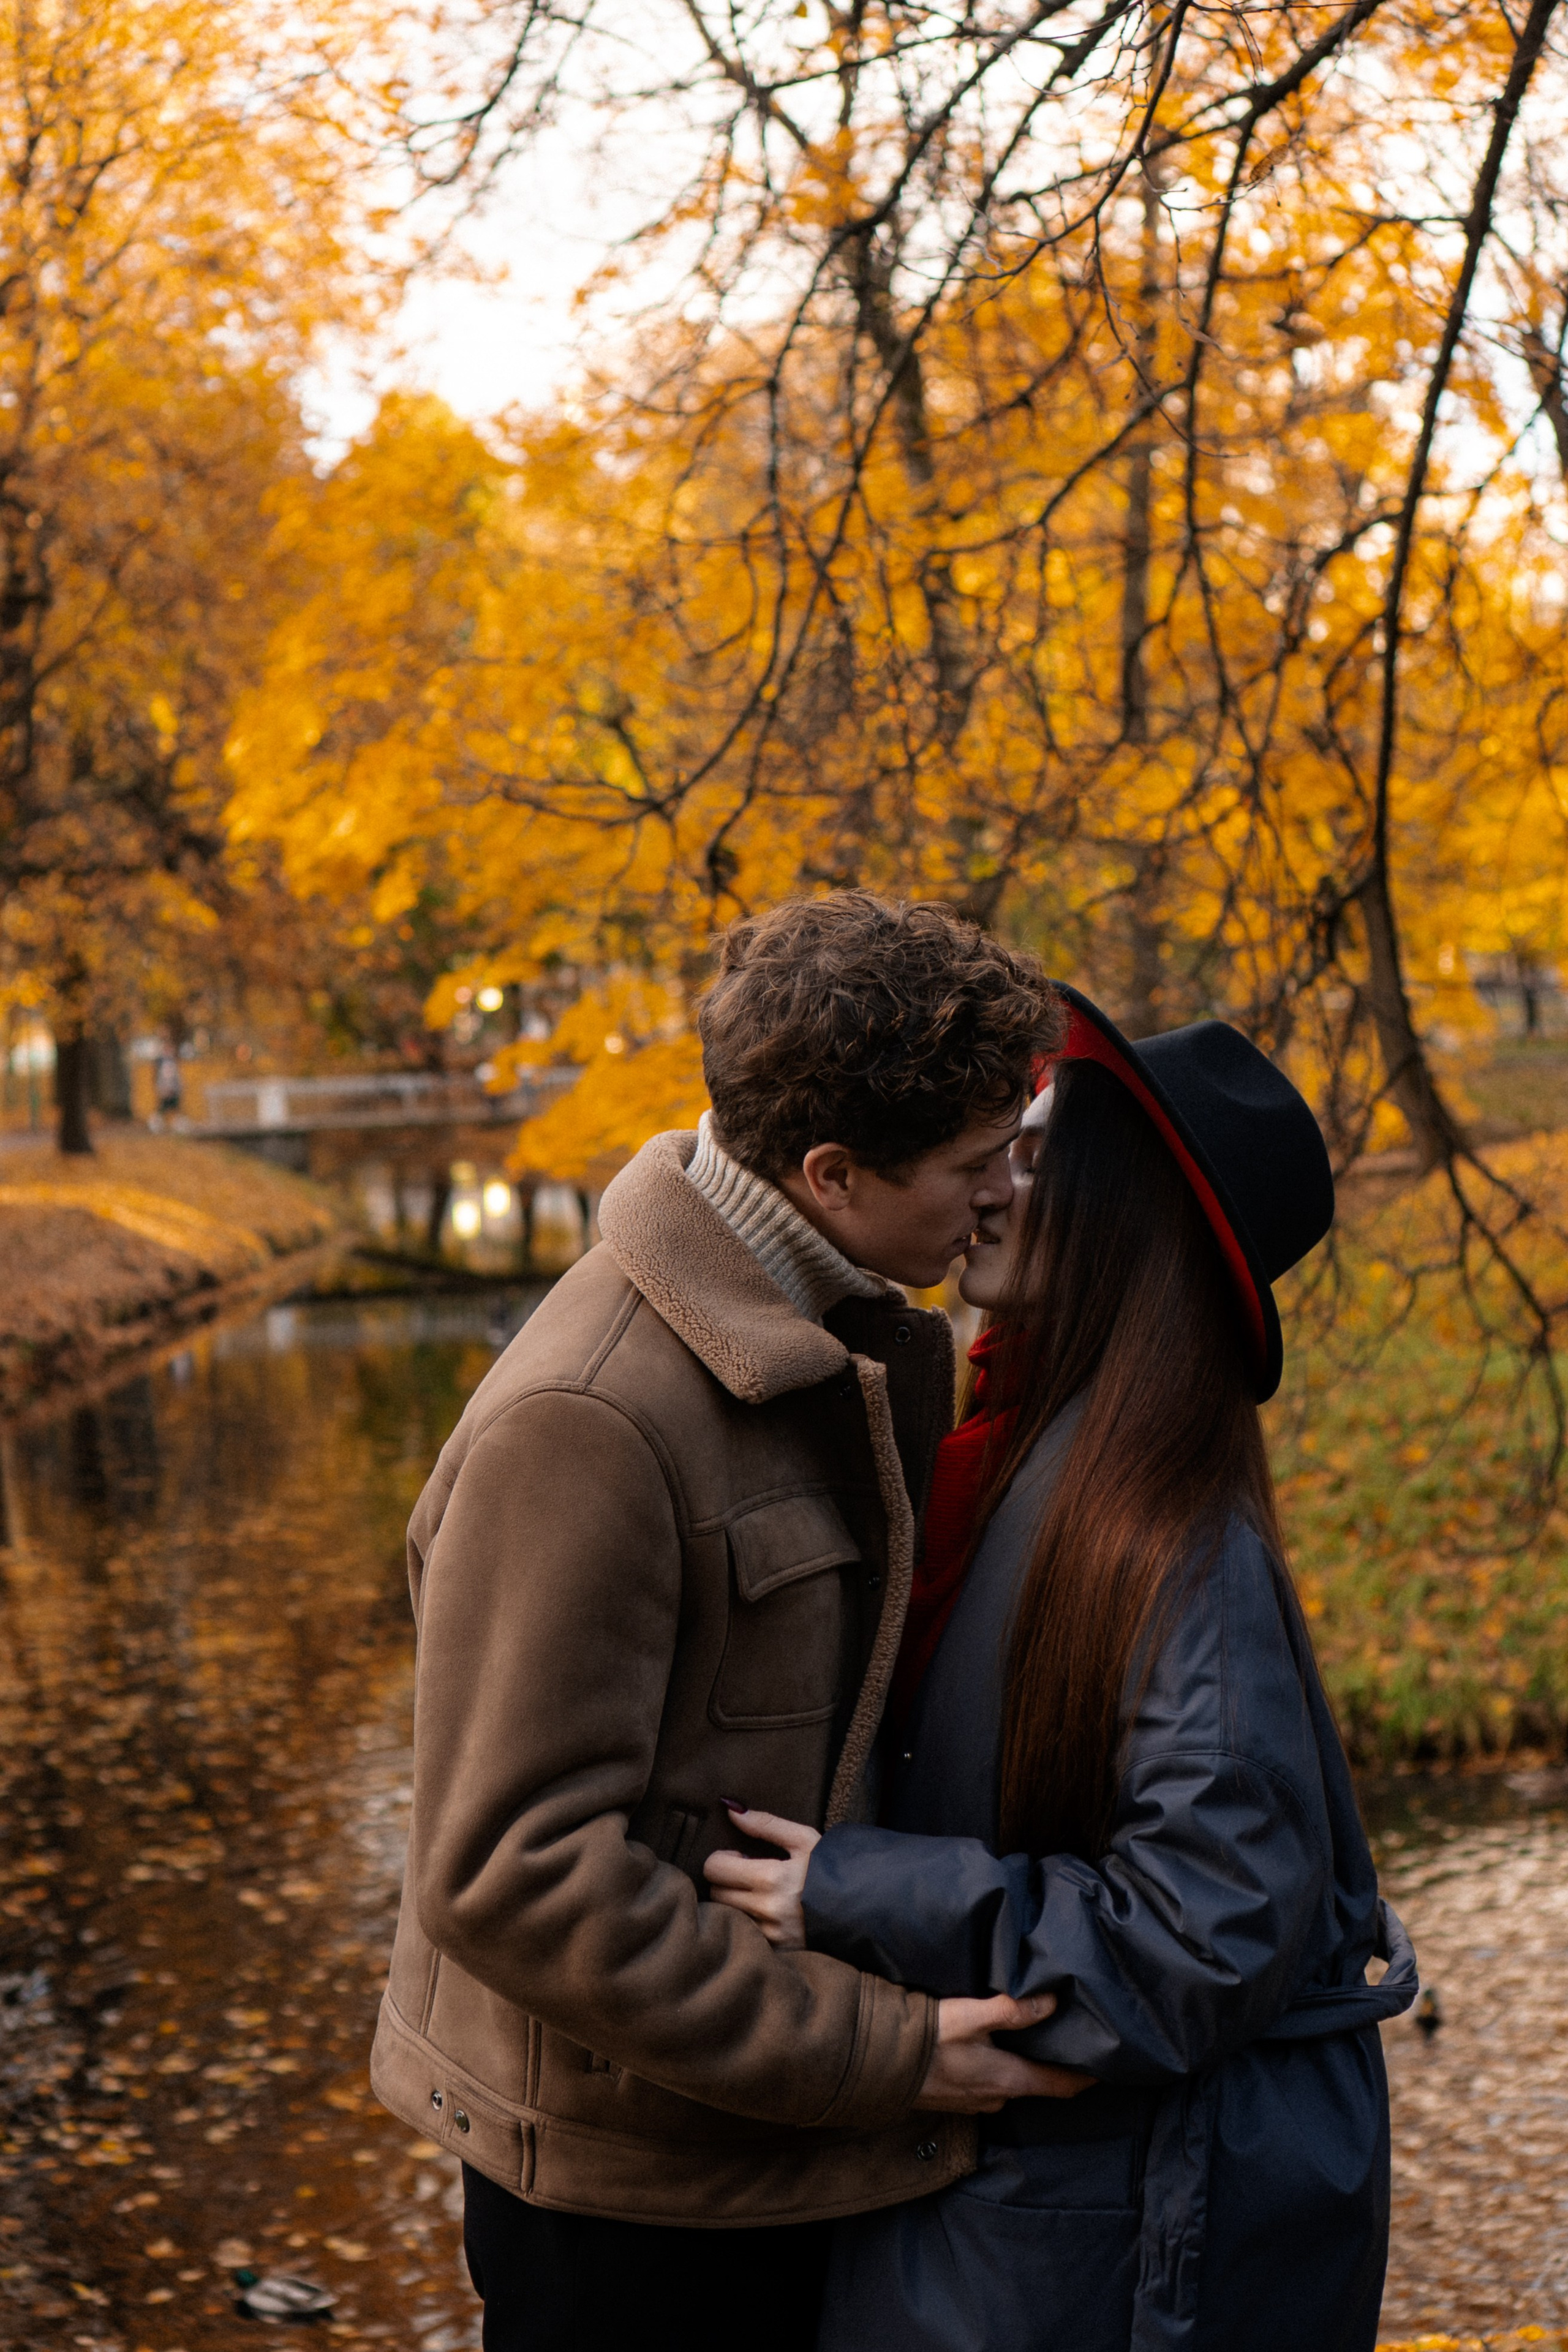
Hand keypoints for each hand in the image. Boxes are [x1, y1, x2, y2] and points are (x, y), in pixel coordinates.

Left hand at [702, 1805, 819, 1949]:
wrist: (863, 1911)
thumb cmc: (832, 1869)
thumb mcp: (804, 1840)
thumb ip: (765, 1824)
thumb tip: (731, 1809)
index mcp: (771, 1879)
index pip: (715, 1868)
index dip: (723, 1858)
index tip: (741, 1858)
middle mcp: (766, 1911)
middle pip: (715, 1894)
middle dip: (726, 1881)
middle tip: (748, 1875)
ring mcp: (770, 1936)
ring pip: (726, 1916)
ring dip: (734, 1902)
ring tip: (758, 1894)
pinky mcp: (775, 1952)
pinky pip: (744, 1935)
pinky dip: (747, 1922)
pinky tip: (766, 1914)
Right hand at [914, 1993, 1096, 2112]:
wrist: (878, 2065)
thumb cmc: (928, 2039)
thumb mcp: (971, 2016)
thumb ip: (1011, 2010)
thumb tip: (1052, 2002)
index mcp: (1008, 2080)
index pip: (1060, 2086)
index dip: (1085, 2079)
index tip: (1107, 2070)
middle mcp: (997, 2098)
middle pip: (1036, 2083)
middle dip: (1050, 2065)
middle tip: (1065, 2040)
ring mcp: (975, 2103)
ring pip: (1010, 2083)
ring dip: (1020, 2066)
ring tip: (1027, 2039)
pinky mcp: (956, 2099)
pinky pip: (987, 2084)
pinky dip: (997, 2069)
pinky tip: (989, 2049)